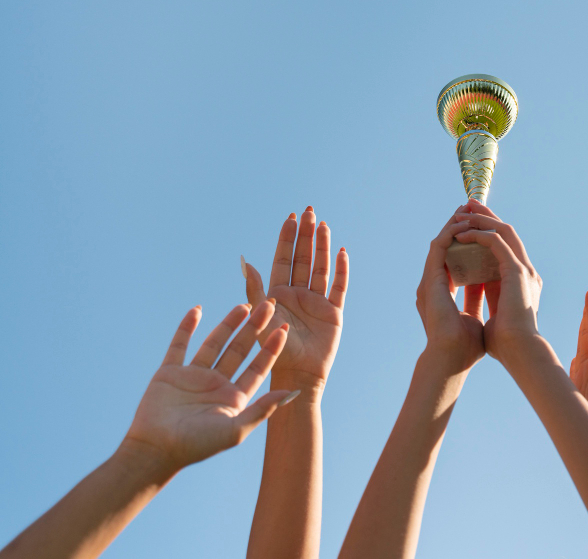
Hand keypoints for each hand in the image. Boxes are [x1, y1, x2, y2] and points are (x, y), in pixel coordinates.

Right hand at [122, 302, 294, 472]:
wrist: (155, 451)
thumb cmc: (197, 446)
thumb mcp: (235, 429)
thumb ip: (262, 409)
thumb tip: (293, 392)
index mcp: (234, 398)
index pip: (258, 367)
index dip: (271, 348)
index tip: (283, 328)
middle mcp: (216, 384)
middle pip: (240, 350)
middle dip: (255, 328)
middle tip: (269, 305)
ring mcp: (193, 377)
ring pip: (214, 343)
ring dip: (228, 324)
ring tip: (244, 304)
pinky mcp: (169, 373)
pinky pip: (179, 345)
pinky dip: (186, 327)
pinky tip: (197, 310)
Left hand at [242, 207, 348, 385]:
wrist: (296, 376)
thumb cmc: (273, 351)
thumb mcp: (260, 318)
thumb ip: (255, 289)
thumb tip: (245, 261)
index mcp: (277, 294)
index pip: (283, 259)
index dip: (287, 238)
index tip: (290, 217)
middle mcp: (297, 294)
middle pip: (303, 258)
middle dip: (306, 235)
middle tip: (309, 211)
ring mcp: (316, 302)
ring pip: (320, 267)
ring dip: (322, 246)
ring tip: (324, 224)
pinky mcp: (333, 312)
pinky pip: (338, 286)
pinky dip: (341, 269)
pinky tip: (342, 252)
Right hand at [415, 208, 484, 372]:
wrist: (453, 357)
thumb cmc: (465, 346)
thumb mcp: (475, 315)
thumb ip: (476, 298)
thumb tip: (486, 282)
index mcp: (443, 294)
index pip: (455, 261)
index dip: (466, 243)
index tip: (479, 230)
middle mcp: (433, 285)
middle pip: (446, 247)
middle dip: (459, 227)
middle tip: (471, 209)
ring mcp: (430, 281)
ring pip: (441, 243)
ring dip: (454, 225)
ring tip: (466, 209)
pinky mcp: (431, 279)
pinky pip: (439, 248)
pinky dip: (450, 233)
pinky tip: (461, 222)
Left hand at [452, 201, 541, 362]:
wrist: (519, 353)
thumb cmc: (506, 344)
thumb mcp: (492, 314)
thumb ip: (487, 299)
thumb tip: (473, 296)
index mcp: (519, 282)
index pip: (504, 248)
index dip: (487, 233)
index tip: (469, 224)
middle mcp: (525, 272)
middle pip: (505, 233)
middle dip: (486, 217)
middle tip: (467, 205)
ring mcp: (523, 269)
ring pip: (503, 231)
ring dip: (483, 219)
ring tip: (463, 211)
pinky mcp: (517, 270)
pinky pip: (497, 241)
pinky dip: (480, 234)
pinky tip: (463, 233)